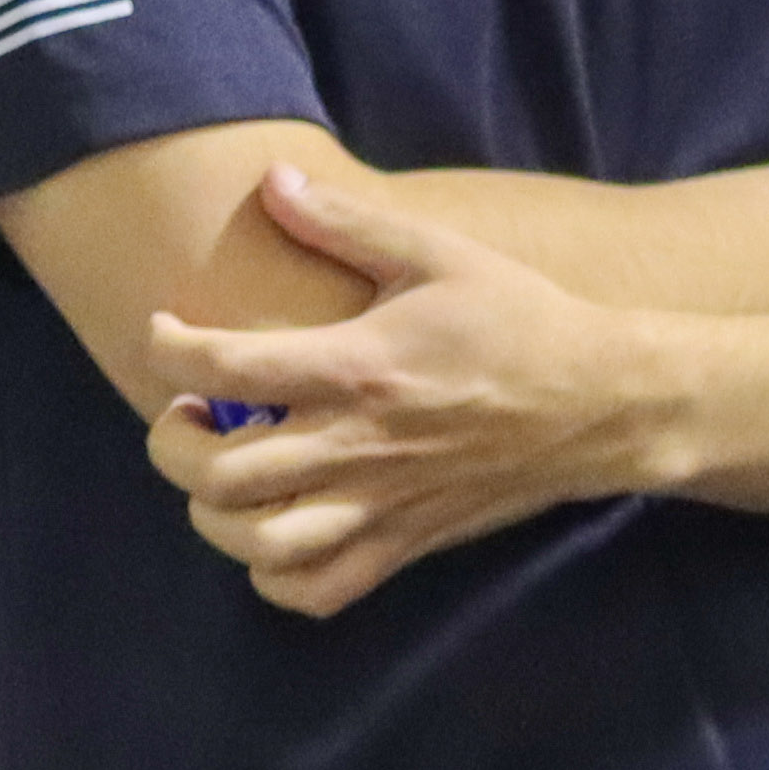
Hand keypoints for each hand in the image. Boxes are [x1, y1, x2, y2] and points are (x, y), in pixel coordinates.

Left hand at [142, 163, 678, 615]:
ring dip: (213, 513)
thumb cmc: (520, 320)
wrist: (603, 403)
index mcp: (359, 367)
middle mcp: (359, 446)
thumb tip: (271, 179)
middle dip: (173, 440)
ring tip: (221, 473)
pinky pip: (316, 590)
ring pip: (256, 542)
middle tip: (189, 409)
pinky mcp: (406, 541)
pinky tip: (272, 532)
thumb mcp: (438, 253)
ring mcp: (381, 503)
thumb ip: (345, 220)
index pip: (226, 367)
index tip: (165, 332)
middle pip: (218, 473)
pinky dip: (274, 576)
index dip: (169, 348)